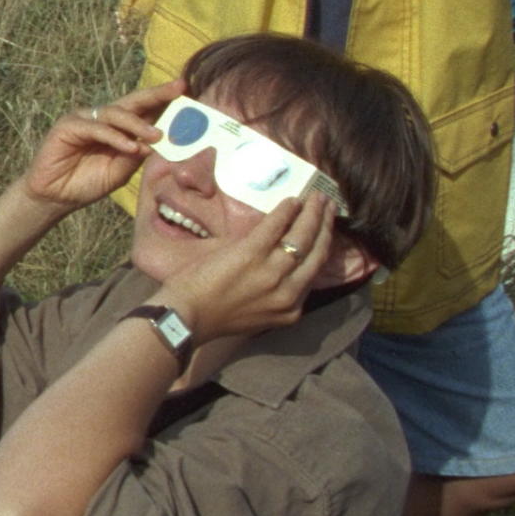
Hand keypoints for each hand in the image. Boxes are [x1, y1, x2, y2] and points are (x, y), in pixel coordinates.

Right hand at [21, 80, 179, 208]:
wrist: (56, 197)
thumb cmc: (88, 183)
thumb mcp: (122, 169)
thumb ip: (137, 153)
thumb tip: (160, 139)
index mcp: (116, 126)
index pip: (143, 109)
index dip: (163, 100)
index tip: (187, 91)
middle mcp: (100, 117)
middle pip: (132, 101)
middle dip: (156, 94)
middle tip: (179, 88)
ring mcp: (83, 118)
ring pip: (115, 113)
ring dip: (138, 124)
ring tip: (157, 136)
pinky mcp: (67, 126)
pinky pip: (96, 128)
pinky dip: (115, 137)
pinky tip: (130, 147)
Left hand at [152, 189, 332, 343]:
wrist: (185, 317)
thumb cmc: (213, 312)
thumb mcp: (257, 308)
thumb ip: (275, 289)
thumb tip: (283, 259)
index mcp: (290, 308)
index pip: (315, 271)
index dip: (324, 246)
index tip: (326, 230)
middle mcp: (288, 292)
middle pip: (317, 252)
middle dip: (326, 225)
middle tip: (329, 206)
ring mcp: (272, 272)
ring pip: (303, 236)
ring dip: (313, 213)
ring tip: (317, 198)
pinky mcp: (251, 253)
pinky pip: (276, 226)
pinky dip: (286, 210)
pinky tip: (292, 200)